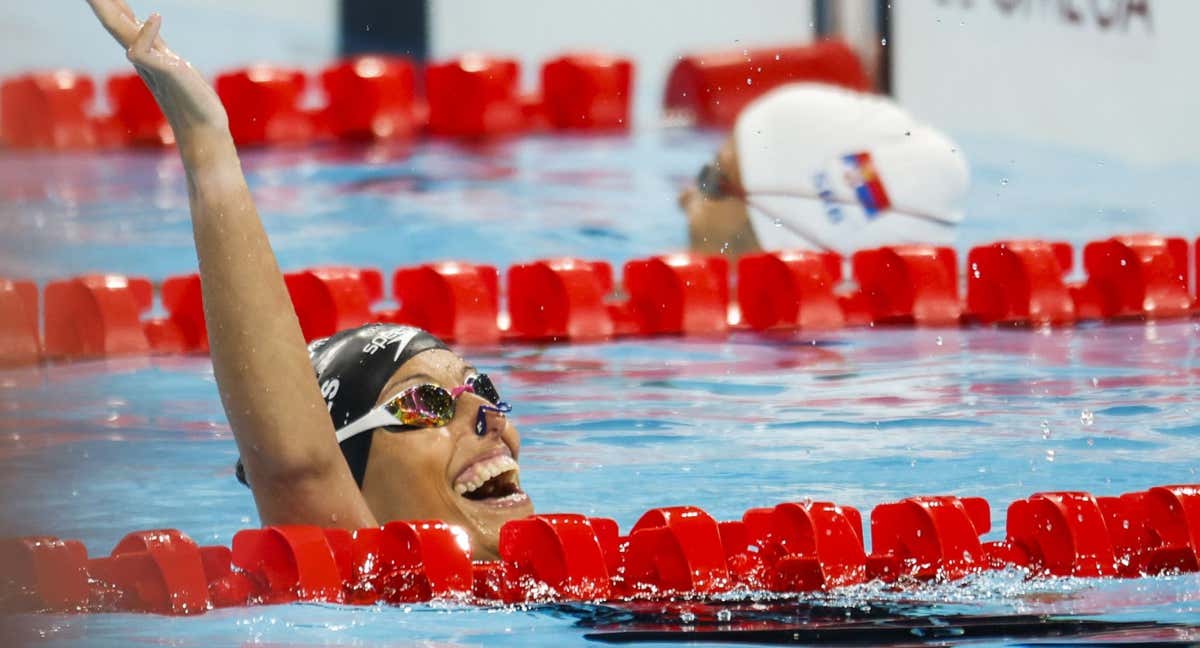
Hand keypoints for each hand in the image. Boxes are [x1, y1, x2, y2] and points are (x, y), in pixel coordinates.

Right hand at [86, 0, 228, 137]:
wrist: (204, 131)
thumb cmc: (195, 103)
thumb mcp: (176, 67)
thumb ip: (159, 51)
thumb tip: (150, 34)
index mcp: (145, 53)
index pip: (121, 21)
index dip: (110, 4)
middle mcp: (143, 57)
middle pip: (114, 22)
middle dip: (100, 3)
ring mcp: (151, 65)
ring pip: (120, 32)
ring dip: (107, 9)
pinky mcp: (165, 73)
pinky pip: (145, 52)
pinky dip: (147, 33)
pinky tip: (155, 17)